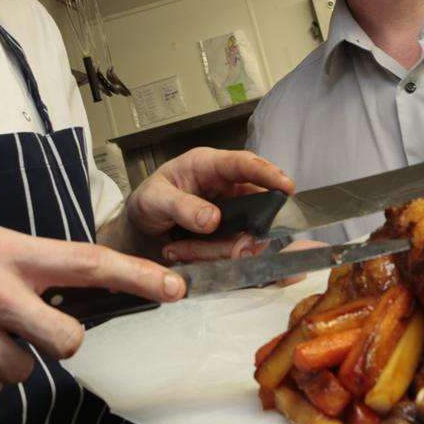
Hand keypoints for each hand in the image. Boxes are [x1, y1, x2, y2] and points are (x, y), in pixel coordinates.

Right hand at [0, 226, 183, 400]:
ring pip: (26, 370)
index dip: (137, 277)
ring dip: (5, 360)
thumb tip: (86, 288)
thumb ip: (29, 265)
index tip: (177, 287)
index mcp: (5, 251)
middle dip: (58, 343)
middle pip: (67, 339)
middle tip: (28, 331)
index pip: (86, 262)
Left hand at [123, 147, 292, 262]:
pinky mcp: (227, 237)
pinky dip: (213, 259)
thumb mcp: (154, 199)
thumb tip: (211, 218)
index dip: (267, 173)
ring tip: (180, 249)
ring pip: (245, 233)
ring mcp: (229, 214)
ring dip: (217, 249)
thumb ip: (181, 206)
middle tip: (232, 248)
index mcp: (208, 166)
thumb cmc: (146, 204)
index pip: (244, 163)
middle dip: (245, 229)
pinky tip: (184, 254)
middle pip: (255, 204)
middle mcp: (224, 188)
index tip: (286, 187)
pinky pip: (234, 251)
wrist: (138, 233)